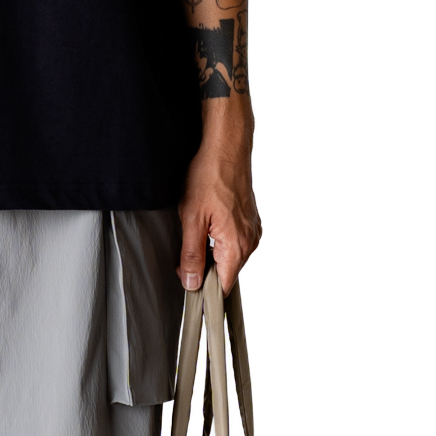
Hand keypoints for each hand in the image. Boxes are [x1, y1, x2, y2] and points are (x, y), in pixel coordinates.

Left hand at [177, 106, 261, 293]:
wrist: (226, 148)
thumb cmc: (210, 176)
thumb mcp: (191, 218)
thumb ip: (192, 255)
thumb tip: (191, 283)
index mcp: (238, 246)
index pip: (223, 286)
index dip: (202, 287)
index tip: (186, 279)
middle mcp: (250, 241)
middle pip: (225, 272)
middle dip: (203, 268)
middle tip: (184, 251)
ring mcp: (252, 230)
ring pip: (229, 256)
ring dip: (210, 252)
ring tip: (196, 229)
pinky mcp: (250, 220)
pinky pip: (234, 241)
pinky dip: (218, 239)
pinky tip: (207, 222)